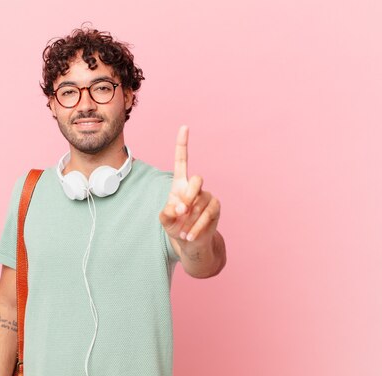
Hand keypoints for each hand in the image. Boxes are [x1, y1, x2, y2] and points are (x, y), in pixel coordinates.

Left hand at [159, 125, 220, 243]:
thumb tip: (179, 208)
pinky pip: (207, 214)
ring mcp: (207, 196)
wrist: (190, 242)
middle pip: (196, 179)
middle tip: (180, 211)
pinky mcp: (215, 207)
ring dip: (189, 219)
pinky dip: (196, 227)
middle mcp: (194, 186)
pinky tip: (189, 236)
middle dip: (189, 195)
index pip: (181, 160)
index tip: (184, 127)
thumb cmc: (176, 227)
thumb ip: (167, 213)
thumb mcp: (166, 220)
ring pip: (200, 202)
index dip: (182, 144)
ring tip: (183, 233)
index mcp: (179, 184)